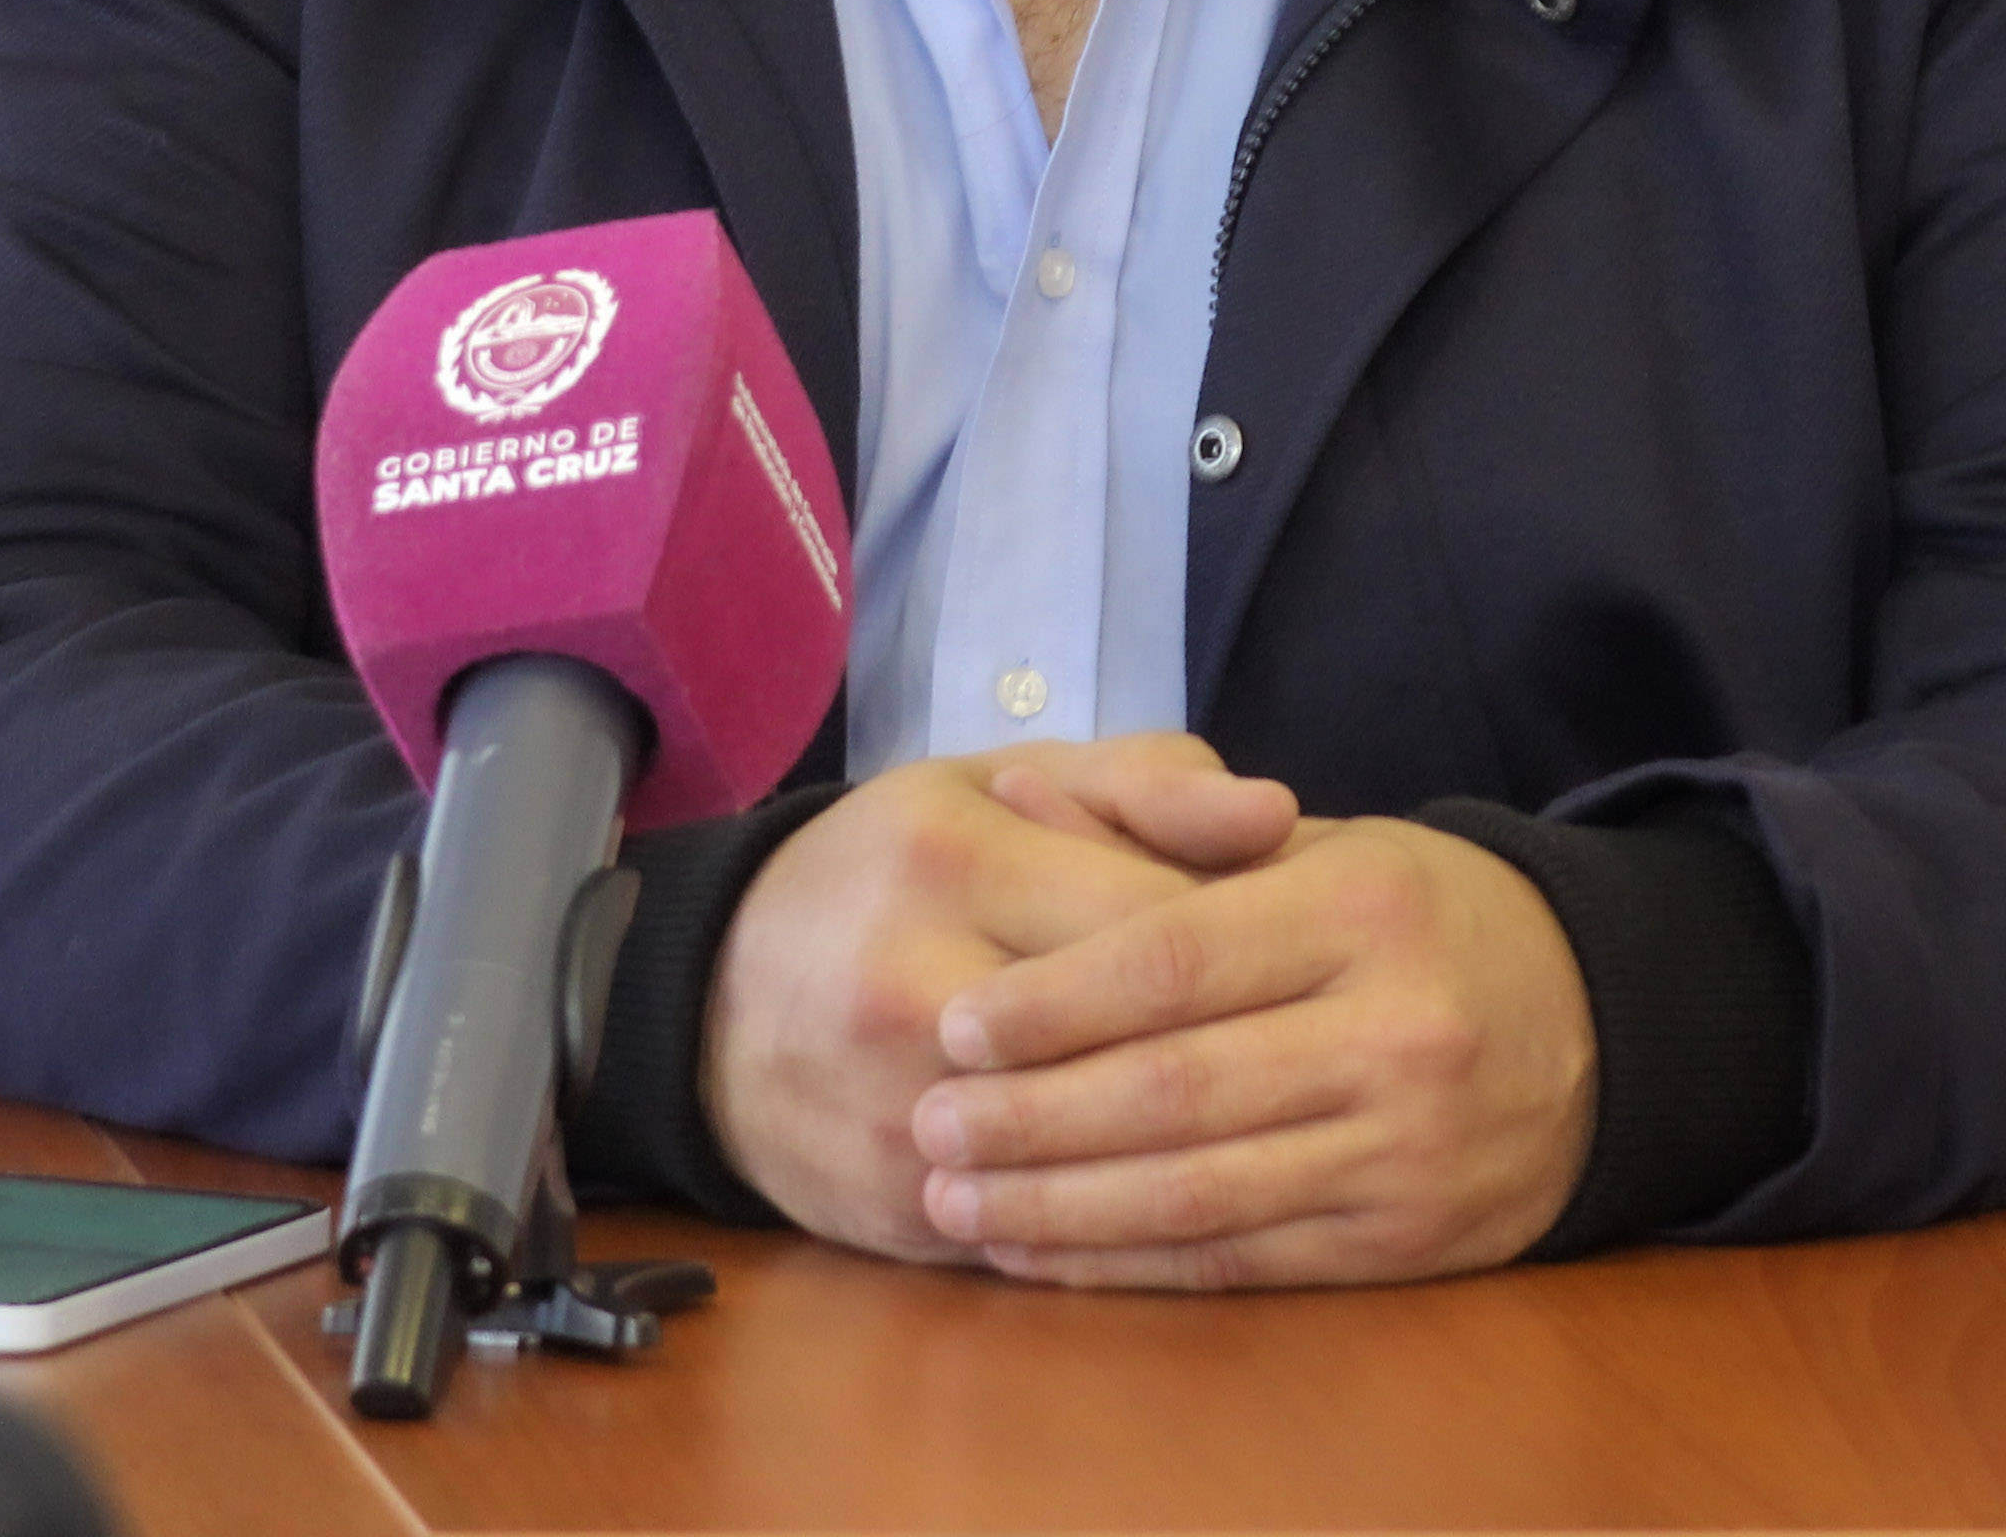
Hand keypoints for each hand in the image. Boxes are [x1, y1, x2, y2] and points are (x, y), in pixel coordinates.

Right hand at [699, 737, 1251, 1259]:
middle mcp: (912, 987)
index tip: (1293, 954)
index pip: (1158, 918)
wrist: (711, 1001)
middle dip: (1240, 1046)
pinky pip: (1053, 1222)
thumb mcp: (1002, 783)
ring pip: (1103, 1149)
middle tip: (1294, 1043)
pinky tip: (1178, 1182)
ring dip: (1194, 1141)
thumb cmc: (893, 871)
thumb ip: (1145, 784)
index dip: (1254, 945)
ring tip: (1256, 1117)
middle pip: (1138, 1039)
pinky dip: (1125, 1210)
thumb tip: (1278, 816)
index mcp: (952, 859)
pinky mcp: (899, 1206)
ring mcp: (900, 1112)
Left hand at [906, 811, 1596, 1287]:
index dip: (1056, 1001)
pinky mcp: (1405, 1242)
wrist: (1597, 1031)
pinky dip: (1126, 1264)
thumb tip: (1017, 793)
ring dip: (1058, 1205)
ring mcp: (1406, 1149)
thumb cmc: (1419, 921)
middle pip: (1176, 1088)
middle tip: (927, 1119)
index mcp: (1362, 910)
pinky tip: (1040, 1251)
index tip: (958, 1023)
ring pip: (1198, 1191)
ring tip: (954, 1197)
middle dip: (1033, 1116)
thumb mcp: (1318, 843)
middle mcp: (1395, 1032)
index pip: (1179, 960)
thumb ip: (1164, 823)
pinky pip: (1239, 1261)